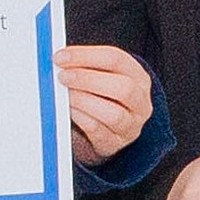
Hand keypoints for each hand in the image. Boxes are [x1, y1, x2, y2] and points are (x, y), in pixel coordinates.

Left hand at [59, 45, 157, 163]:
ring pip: (113, 114)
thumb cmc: (103, 96)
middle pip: (122, 88)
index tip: (60, 57)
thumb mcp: (102, 76)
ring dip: (83, 101)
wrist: (112, 128)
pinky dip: (81, 118)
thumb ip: (84, 65)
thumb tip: (59, 59)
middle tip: (62, 76)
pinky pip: (98, 131)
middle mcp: (140, 102)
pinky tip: (68, 110)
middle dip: (87, 79)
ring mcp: (131, 125)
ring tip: (64, 95)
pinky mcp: (115, 143)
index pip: (116, 59)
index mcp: (138, 77)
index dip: (85, 56)